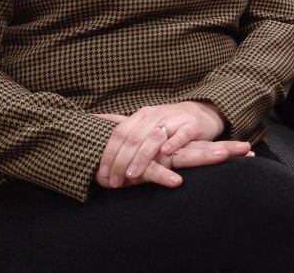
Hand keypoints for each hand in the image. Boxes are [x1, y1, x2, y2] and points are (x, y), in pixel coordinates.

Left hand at [94, 101, 225, 187]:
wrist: (202, 111)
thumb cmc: (169, 122)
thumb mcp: (144, 121)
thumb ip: (121, 123)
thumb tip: (92, 119)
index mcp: (142, 115)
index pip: (120, 133)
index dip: (109, 153)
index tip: (102, 174)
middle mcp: (156, 115)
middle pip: (134, 138)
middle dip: (122, 161)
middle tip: (115, 181)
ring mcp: (174, 119)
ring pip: (154, 137)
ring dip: (142, 157)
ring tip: (133, 174)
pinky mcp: (192, 125)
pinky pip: (181, 134)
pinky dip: (173, 144)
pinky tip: (165, 155)